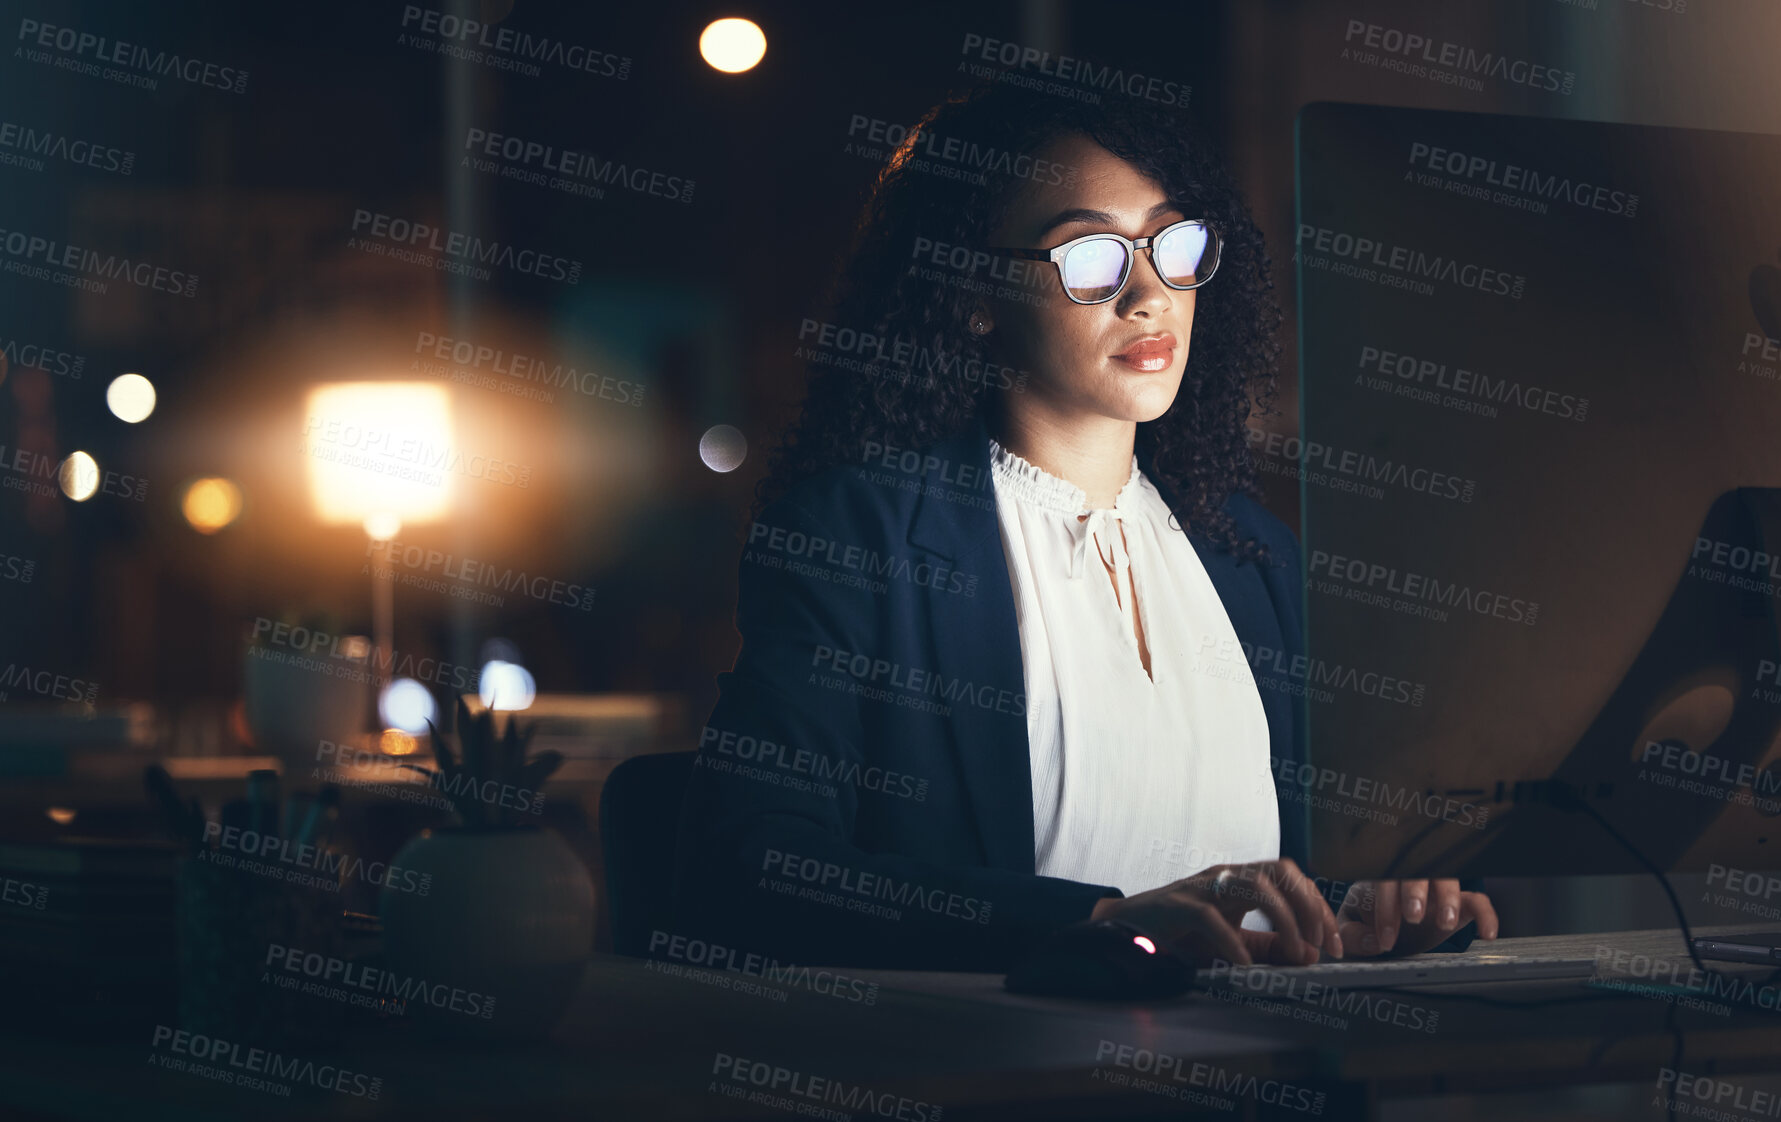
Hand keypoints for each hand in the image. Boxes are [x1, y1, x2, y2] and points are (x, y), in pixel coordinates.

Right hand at [1089, 858, 1343, 966]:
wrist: (1126, 928)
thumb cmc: (1181, 934)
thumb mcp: (1233, 942)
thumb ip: (1267, 947)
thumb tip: (1310, 955)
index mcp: (1241, 880)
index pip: (1292, 878)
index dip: (1318, 906)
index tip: (1335, 944)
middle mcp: (1225, 876)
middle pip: (1280, 871)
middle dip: (1309, 905)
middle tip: (1321, 945)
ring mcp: (1201, 886)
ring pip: (1255, 884)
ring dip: (1284, 918)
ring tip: (1297, 952)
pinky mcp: (1177, 904)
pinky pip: (1211, 917)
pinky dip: (1232, 942)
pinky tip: (1243, 966)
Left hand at [1336, 880, 1498, 956]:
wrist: (1387, 930)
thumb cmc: (1366, 922)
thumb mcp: (1350, 928)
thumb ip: (1352, 935)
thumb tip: (1373, 941)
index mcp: (1378, 880)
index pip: (1383, 885)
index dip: (1385, 911)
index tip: (1385, 941)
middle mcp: (1409, 880)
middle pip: (1415, 872)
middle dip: (1415, 892)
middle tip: (1414, 917)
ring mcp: (1436, 891)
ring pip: (1447, 879)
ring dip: (1448, 898)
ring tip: (1445, 924)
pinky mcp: (1458, 906)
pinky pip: (1477, 901)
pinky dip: (1486, 914)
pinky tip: (1487, 935)